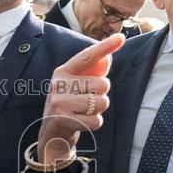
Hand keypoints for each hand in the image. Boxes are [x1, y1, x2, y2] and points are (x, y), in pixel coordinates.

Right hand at [37, 34, 123, 163]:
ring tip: (84, 112)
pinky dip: (94, 123)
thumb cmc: (69, 106)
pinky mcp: (63, 120)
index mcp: (62, 72)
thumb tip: (108, 58)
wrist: (51, 134)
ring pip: (101, 102)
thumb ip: (93, 72)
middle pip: (102, 84)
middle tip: (86, 102)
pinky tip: (82, 123)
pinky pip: (96, 120)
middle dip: (101, 95)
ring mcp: (59, 103)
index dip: (105, 47)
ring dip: (98, 110)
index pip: (87, 57)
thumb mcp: (78, 86)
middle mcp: (58, 85)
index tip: (121, 38)